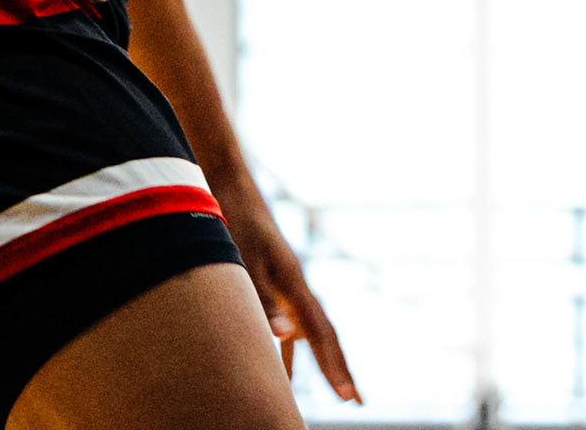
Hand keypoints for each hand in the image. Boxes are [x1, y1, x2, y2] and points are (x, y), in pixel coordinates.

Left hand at [213, 171, 359, 403]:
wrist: (230, 184)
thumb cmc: (235, 222)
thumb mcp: (244, 260)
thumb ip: (262, 298)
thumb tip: (284, 335)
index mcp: (294, 282)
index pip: (321, 333)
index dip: (335, 365)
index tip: (349, 396)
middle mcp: (296, 286)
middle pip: (324, 334)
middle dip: (338, 367)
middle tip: (355, 401)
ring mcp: (286, 285)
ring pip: (309, 331)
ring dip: (319, 361)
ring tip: (332, 391)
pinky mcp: (273, 282)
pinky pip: (288, 325)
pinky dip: (288, 350)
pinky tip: (281, 370)